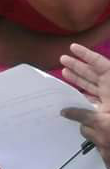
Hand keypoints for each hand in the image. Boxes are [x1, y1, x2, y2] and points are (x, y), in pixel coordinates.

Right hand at [60, 43, 109, 168]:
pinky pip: (93, 99)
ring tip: (64, 71)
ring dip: (78, 78)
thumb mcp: (101, 121)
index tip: (72, 47)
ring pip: (92, 85)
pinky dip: (83, 95)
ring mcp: (108, 101)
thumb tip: (64, 112)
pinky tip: (71, 93)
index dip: (86, 55)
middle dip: (78, 66)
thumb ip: (82, 115)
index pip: (100, 65)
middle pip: (93, 73)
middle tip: (62, 59)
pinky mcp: (105, 111)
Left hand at [61, 106, 109, 168]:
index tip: (64, 112)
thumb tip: (91, 99)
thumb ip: (103, 103)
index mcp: (103, 125)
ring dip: (99, 139)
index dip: (72, 113)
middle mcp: (102, 141)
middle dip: (88, 125)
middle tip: (97, 122)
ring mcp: (106, 155)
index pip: (81, 116)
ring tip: (109, 134)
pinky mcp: (109, 164)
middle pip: (84, 131)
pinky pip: (103, 155)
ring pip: (95, 143)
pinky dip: (107, 150)